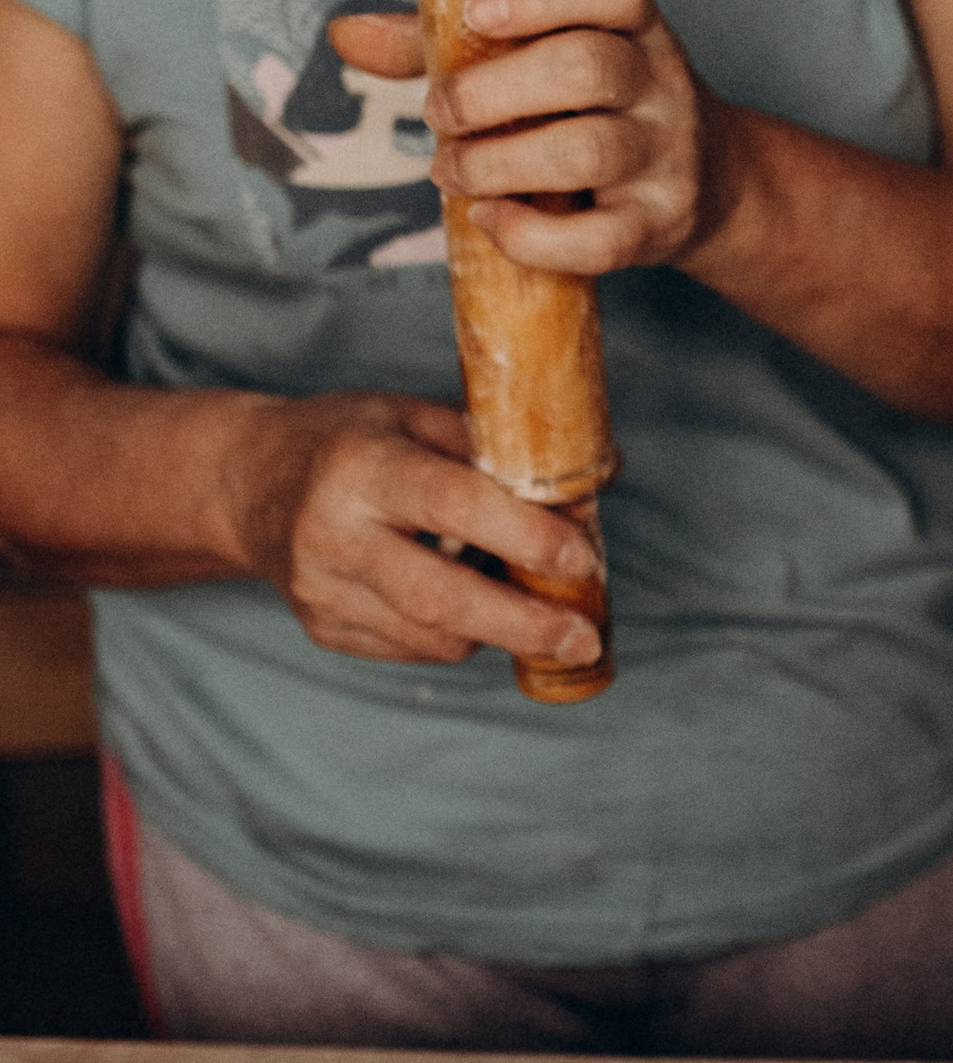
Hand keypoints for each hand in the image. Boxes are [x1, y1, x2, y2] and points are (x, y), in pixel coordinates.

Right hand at [230, 391, 604, 673]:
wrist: (244, 484)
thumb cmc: (346, 440)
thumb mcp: (410, 416)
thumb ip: (492, 447)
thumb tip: (598, 474)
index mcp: (359, 467)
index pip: (452, 505)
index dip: (523, 535)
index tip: (581, 558)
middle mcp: (332, 534)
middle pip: (439, 598)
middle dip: (523, 624)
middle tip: (585, 639)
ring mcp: (322, 591)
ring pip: (433, 635)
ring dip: (498, 627)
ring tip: (536, 605)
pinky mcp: (325, 628)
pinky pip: (413, 646)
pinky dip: (458, 631)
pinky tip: (472, 600)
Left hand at [332, 0, 712, 276]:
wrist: (710, 185)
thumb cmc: (596, 107)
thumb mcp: (543, 56)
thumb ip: (445, 41)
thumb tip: (344, 33)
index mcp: (634, 25)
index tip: (478, 11)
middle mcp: (662, 83)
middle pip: (587, 67)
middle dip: (491, 91)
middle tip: (440, 111)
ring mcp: (667, 155)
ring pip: (587, 152)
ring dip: (496, 164)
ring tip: (450, 171)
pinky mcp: (658, 225)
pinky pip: (597, 240)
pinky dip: (529, 235)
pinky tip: (491, 219)